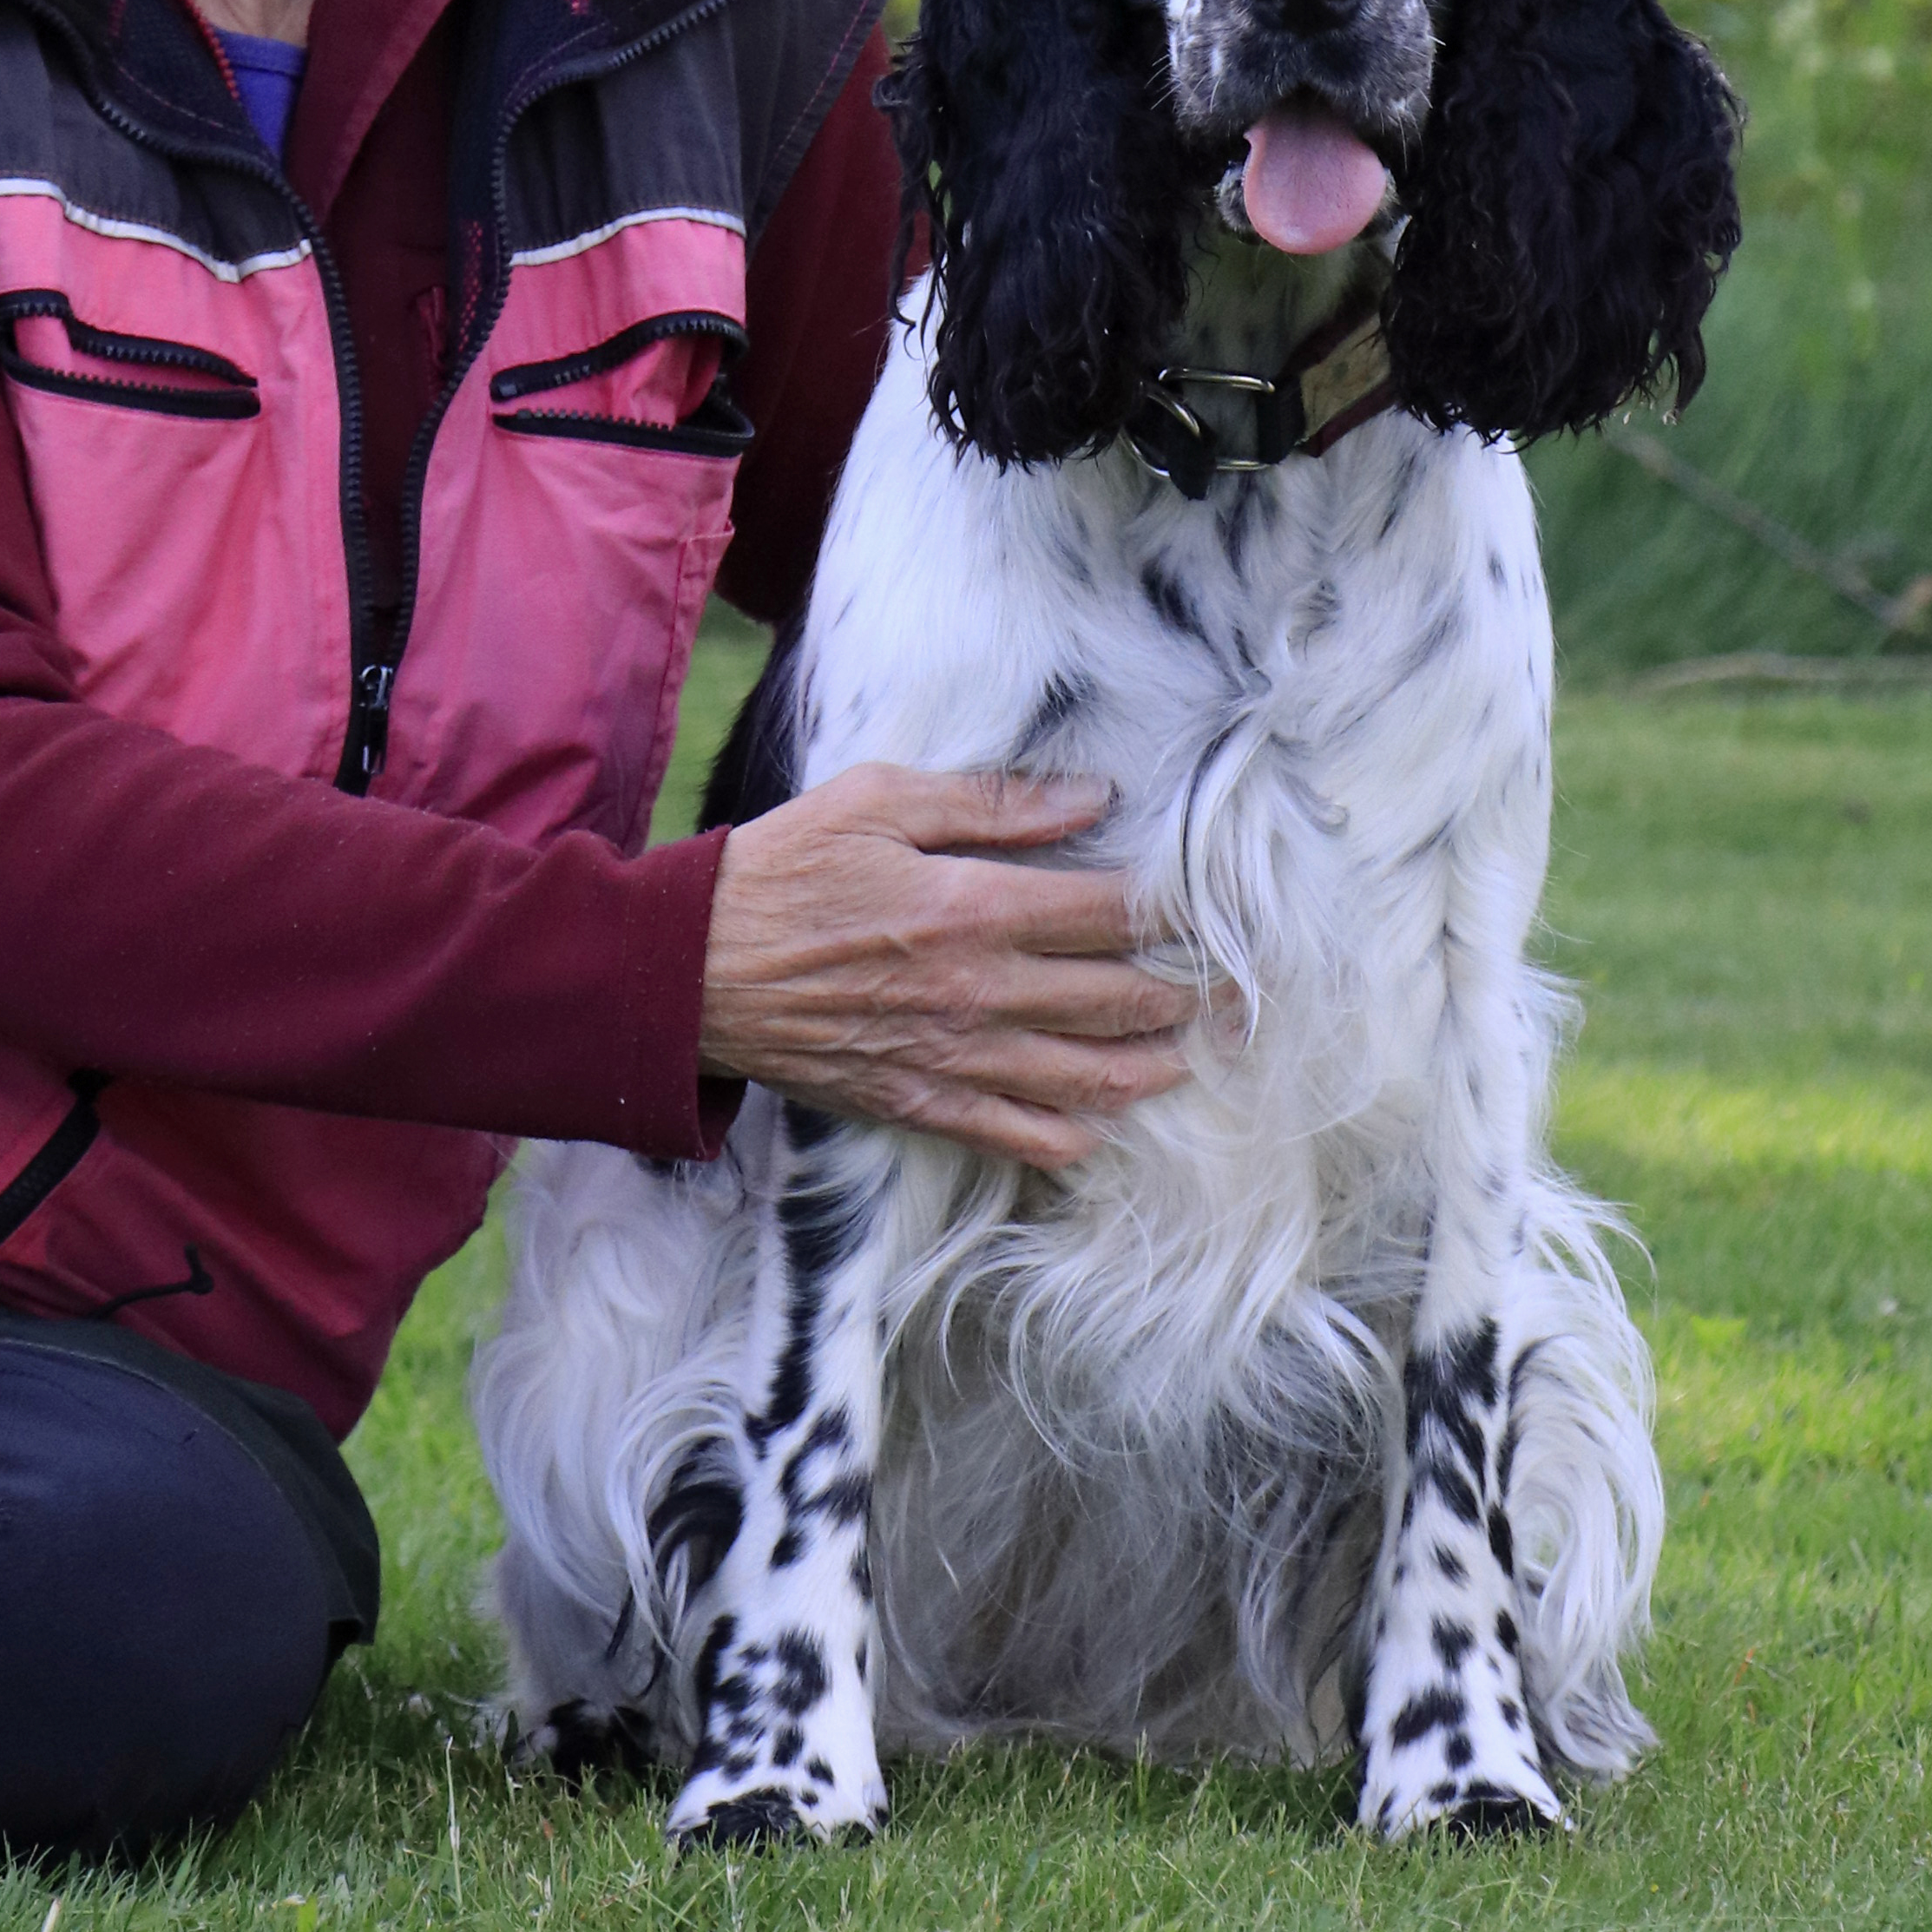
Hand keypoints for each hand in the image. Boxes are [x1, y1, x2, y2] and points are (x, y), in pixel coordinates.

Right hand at [695, 763, 1220, 1170]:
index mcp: (973, 906)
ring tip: (1190, 1059)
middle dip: (1185, 998)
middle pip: (1113, 1000)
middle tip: (1239, 998)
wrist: (692, 970)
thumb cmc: (783, 868)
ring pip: (1082, 1076)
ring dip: (1149, 1070)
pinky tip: (1100, 1126)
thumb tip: (1089, 796)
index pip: (1107, 914)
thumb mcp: (878, 800)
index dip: (1171, 914)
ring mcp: (952, 1056)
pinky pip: (1016, 1134)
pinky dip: (1069, 1136)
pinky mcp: (919, 1102)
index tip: (1218, 913)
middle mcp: (978, 990)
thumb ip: (989, 802)